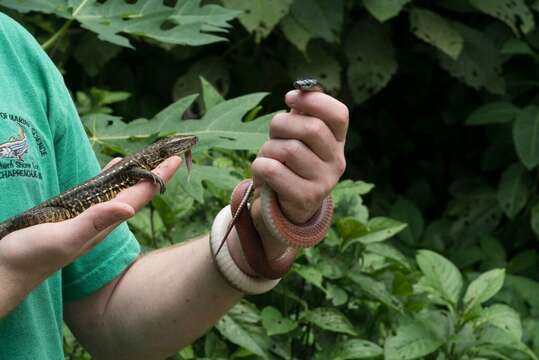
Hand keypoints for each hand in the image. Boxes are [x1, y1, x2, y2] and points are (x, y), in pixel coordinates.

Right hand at [0, 156, 180, 314]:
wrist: (8, 272)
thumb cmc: (33, 256)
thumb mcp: (66, 239)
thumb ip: (95, 223)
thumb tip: (129, 208)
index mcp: (103, 223)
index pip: (138, 196)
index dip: (158, 178)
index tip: (176, 159)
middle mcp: (101, 221)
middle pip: (136, 192)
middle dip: (154, 173)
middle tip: (172, 154)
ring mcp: (89, 218)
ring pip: (121, 191)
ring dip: (137, 175)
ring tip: (150, 159)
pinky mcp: (73, 216)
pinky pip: (101, 192)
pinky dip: (112, 178)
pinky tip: (114, 169)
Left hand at [252, 90, 347, 223]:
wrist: (282, 209)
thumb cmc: (288, 165)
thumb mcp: (296, 138)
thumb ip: (301, 114)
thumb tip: (301, 90)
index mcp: (337, 142)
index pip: (339, 114)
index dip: (314, 100)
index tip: (289, 98)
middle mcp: (337, 162)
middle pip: (311, 128)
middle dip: (282, 124)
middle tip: (273, 133)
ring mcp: (324, 182)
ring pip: (288, 149)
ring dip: (268, 149)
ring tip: (268, 158)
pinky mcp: (305, 198)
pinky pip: (273, 170)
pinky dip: (259, 167)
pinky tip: (263, 174)